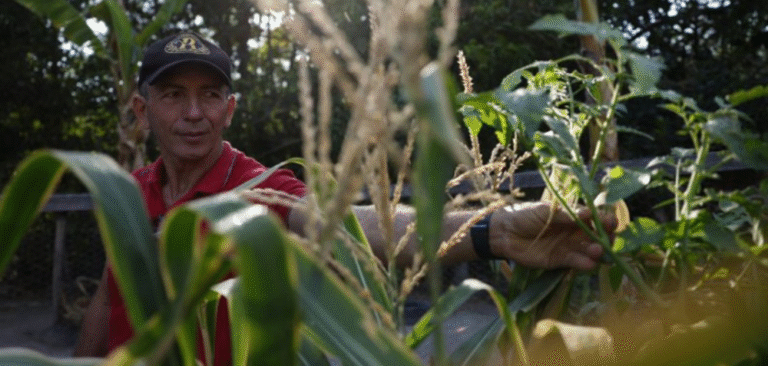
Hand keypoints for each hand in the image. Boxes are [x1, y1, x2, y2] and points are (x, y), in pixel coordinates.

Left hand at [489, 202, 615, 270]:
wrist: (504, 232)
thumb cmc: (525, 215)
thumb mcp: (546, 211)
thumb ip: (567, 215)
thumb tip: (589, 213)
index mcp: (573, 216)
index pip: (595, 218)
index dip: (605, 221)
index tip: (611, 223)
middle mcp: (574, 232)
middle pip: (597, 236)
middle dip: (605, 238)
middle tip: (608, 240)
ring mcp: (568, 247)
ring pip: (588, 251)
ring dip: (596, 252)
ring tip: (598, 251)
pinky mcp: (560, 261)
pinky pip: (576, 262)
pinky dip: (585, 263)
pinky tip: (590, 263)